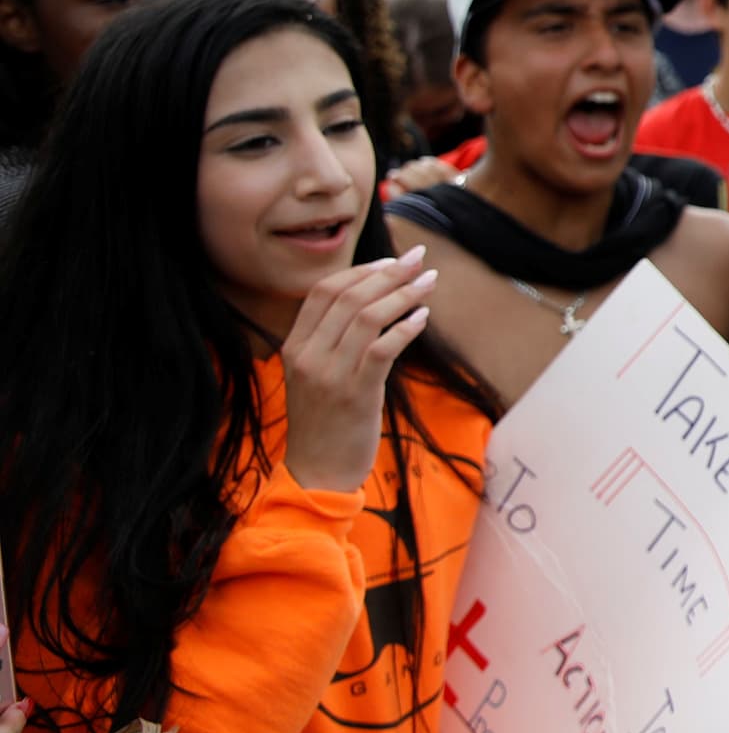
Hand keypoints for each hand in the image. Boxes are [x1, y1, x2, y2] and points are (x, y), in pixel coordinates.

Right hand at [280, 247, 436, 493]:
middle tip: (420, 259)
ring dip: (404, 293)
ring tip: (430, 282)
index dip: (360, 270)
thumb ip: (334, 341)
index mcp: (294, 346)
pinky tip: (423, 317)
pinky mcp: (355, 394)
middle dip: (389, 272)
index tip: (391, 259)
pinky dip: (405, 327)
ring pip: (368, 316)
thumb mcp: (317, 376)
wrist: (318, 473)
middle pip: (349, 296)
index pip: (323, 291)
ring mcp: (329, 375)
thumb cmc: (326, 422)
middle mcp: (307, 356)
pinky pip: (381, 348)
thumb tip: (375, 303)